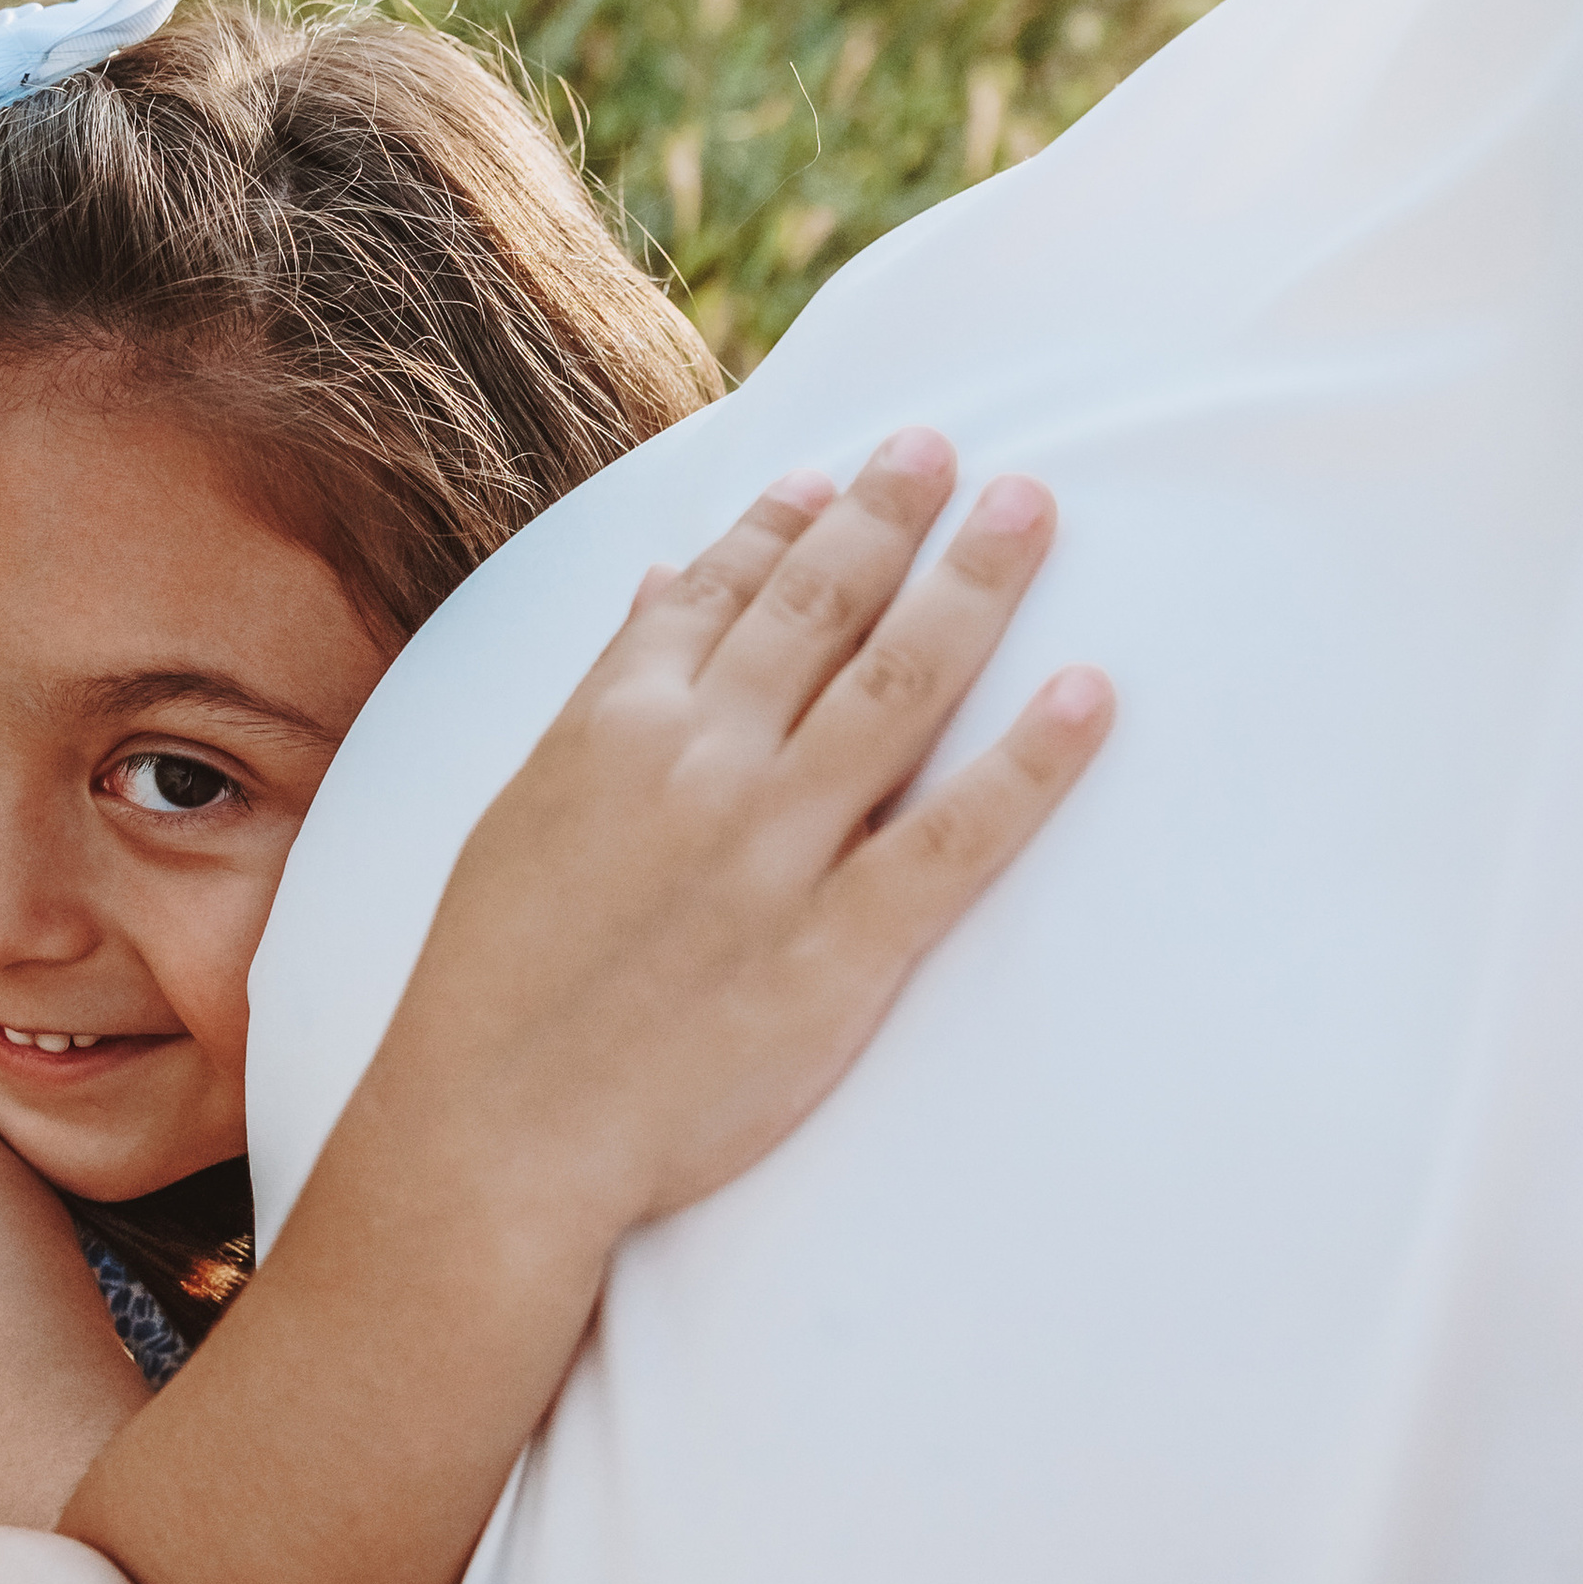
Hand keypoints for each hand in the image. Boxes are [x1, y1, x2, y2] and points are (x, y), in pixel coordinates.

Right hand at [385, 429, 1110, 1239]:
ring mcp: (774, 855)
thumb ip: (604, 691)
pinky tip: (1089, 696)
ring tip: (1031, 512)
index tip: (844, 471)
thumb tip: (660, 585)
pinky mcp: (837, 954)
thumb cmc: (493, 982)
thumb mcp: (523, 807)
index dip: (792, 520)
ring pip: (898, 689)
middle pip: (825, 610)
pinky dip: (1029, 764)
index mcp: (616, 726)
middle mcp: (702, 765)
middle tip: (955, 451)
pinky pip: (953, 839)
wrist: (493, 1133)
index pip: (723, 590)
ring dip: (975, 587)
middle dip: (896, 514)